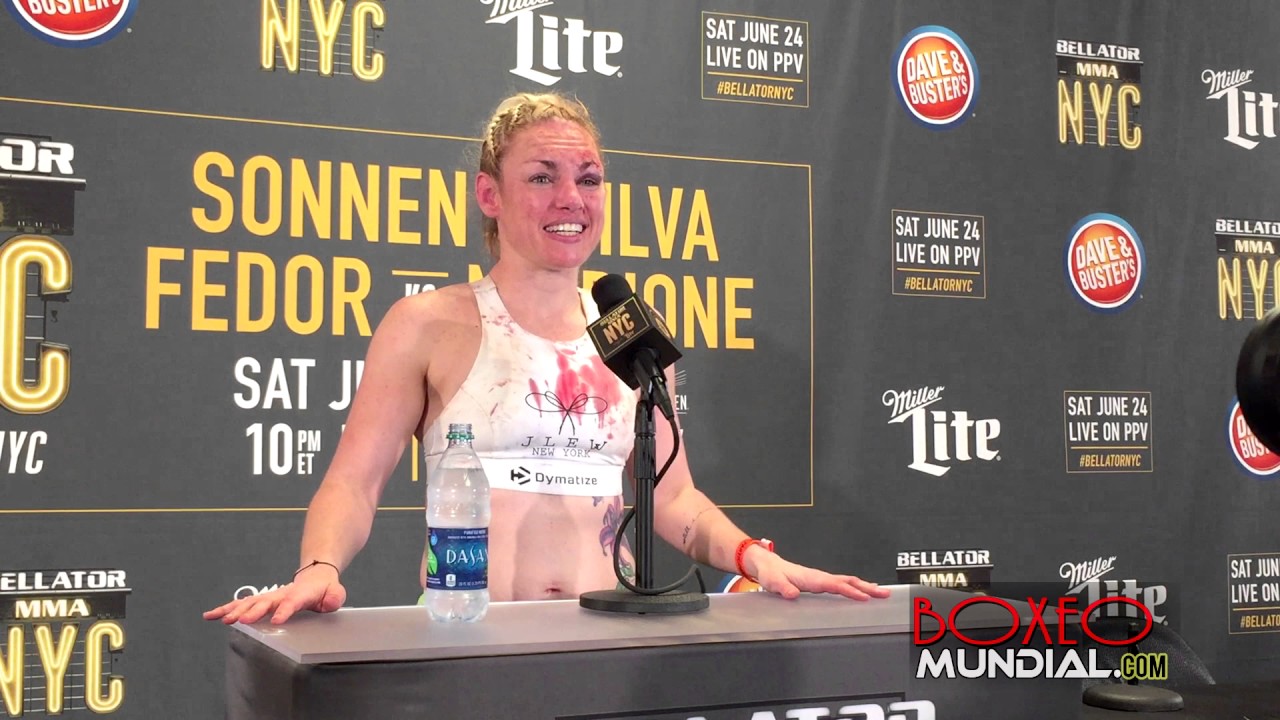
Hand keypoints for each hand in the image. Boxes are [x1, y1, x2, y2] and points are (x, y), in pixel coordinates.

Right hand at [202, 565, 345, 624]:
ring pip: (248, 603)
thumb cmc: (324, 589)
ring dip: (234, 611)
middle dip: (253, 612)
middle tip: (241, 621)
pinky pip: (241, 605)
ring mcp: (268, 597)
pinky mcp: (260, 601)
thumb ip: (335, 597)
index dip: (285, 610)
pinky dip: (225, 609)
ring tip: (222, 619)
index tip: (277, 620)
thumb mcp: (335, 593)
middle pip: (265, 603)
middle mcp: (280, 594)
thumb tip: (330, 603)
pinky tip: (210, 615)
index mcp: (299, 594)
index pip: (292, 602)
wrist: (315, 576)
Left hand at [746, 548, 889, 600]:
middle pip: (848, 581)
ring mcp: (821, 579)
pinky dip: (856, 587)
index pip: (836, 585)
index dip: (851, 591)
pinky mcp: (820, 582)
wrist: (767, 565)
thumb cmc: (771, 573)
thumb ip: (783, 588)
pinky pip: (842, 584)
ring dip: (865, 587)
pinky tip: (862, 591)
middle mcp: (820, 577)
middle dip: (867, 588)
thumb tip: (792, 594)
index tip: (865, 597)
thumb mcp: (773, 582)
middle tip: (885, 594)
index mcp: (812, 578)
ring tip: (881, 593)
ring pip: (848, 582)